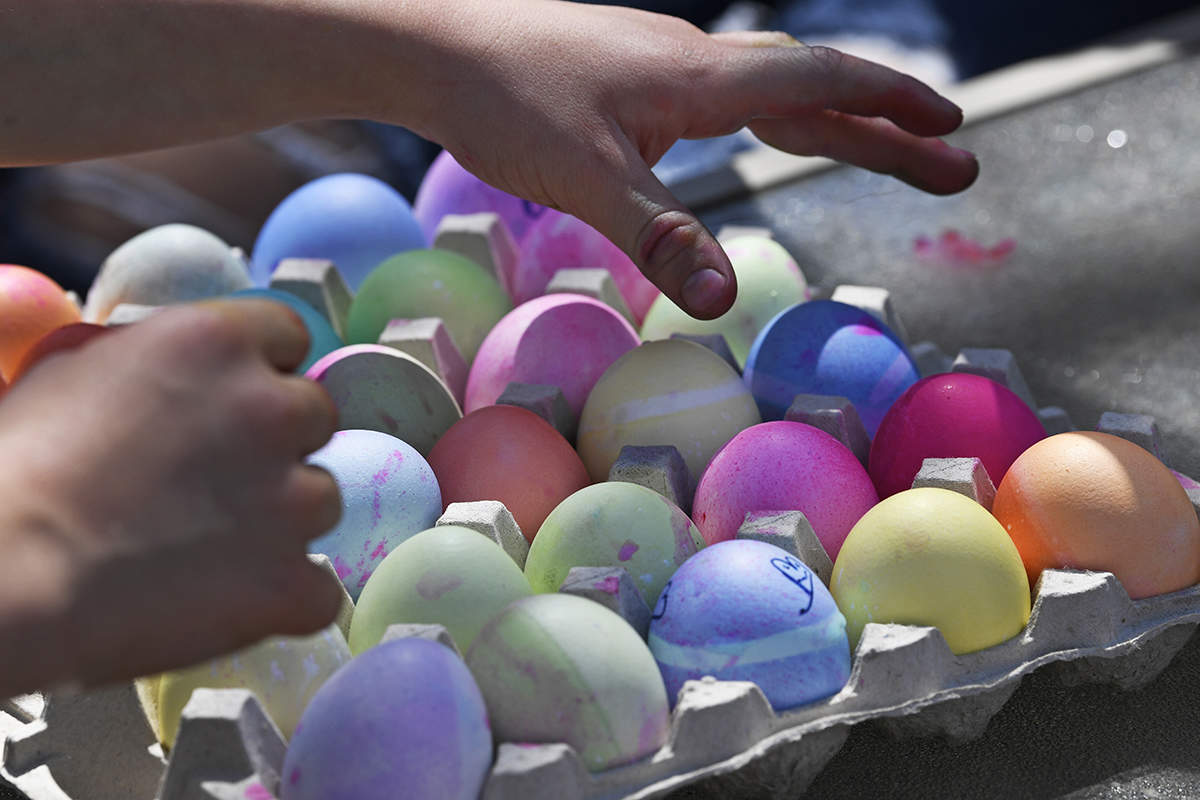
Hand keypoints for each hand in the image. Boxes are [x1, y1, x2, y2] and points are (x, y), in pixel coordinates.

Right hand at [0, 299, 341, 693]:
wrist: (5, 571)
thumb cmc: (15, 471)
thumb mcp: (74, 370)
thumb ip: (151, 357)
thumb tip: (177, 368)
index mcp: (217, 342)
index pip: (289, 335)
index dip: (262, 371)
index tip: (233, 403)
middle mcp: (272, 408)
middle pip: (314, 415)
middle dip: (276, 444)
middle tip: (214, 481)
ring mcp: (293, 498)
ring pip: (321, 499)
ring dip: (282, 519)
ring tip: (206, 548)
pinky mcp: (291, 581)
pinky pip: (318, 589)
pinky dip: (283, 599)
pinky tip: (229, 603)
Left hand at [401, 0, 977, 318]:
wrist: (435, 45)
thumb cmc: (506, 102)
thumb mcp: (586, 181)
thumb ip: (660, 238)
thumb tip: (725, 303)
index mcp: (699, 79)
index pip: (820, 85)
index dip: (889, 108)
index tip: (950, 128)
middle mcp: (694, 62)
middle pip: (815, 91)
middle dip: (887, 128)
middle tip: (953, 161)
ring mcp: (664, 63)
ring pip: (773, 91)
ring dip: (835, 123)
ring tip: (885, 151)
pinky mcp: (634, 74)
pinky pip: (730, 94)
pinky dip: (775, 116)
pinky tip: (764, 132)